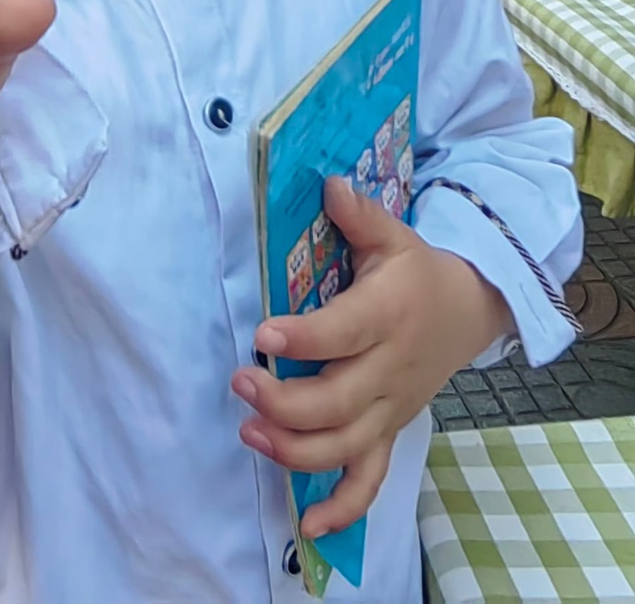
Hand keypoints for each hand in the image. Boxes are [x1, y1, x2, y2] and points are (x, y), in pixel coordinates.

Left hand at [232, 179, 510, 538]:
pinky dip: (342, 508)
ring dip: (293, 449)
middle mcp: (390, 369)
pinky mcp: (390, 432)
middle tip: (240, 383)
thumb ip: (359, 215)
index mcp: (388, 314)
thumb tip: (329, 183)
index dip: (303, 337)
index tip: (261, 335)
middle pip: (336, 402)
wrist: (468, 310)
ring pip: (344, 446)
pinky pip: (371, 481)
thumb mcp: (393, 235)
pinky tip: (307, 526)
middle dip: (283, 401)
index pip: (343, 332)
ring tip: (248, 430)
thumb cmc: (414, 270)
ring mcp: (391, 408)